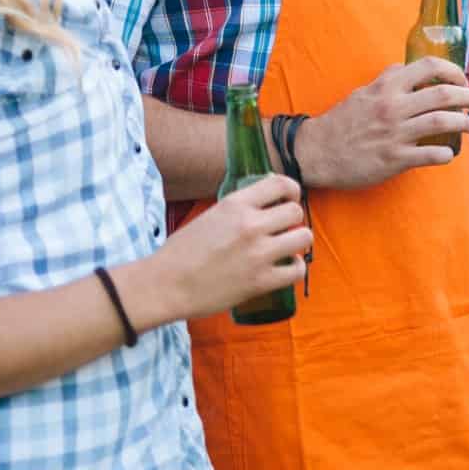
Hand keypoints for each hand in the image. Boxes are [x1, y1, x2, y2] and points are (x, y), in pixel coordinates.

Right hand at [137, 174, 309, 322]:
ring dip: (298, 242)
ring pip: (303, 238)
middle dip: (293, 219)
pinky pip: (298, 270)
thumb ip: (237, 209)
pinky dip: (295, 268)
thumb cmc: (181, 252)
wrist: (164, 285)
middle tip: (283, 229)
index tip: (290, 198)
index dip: (292, 190)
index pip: (280, 183)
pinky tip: (285, 268)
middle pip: (296, 212)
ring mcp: (258, 254)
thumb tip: (265, 202)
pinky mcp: (261, 281)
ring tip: (287, 248)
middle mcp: (250, 225)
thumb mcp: (210, 216)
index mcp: (235, 204)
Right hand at [298, 58, 468, 190]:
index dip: (454, 71)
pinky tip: (449, 154)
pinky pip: (431, 154)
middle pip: (444, 94)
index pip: (429, 67)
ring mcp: (395, 133)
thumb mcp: (363, 92)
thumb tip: (406, 68)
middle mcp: (393, 107)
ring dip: (464, 123)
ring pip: (443, 122)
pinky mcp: (394, 159)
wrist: (316, 152)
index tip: (463, 80)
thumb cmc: (342, 121)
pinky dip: (446, 154)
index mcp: (387, 87)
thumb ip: (387, 80)